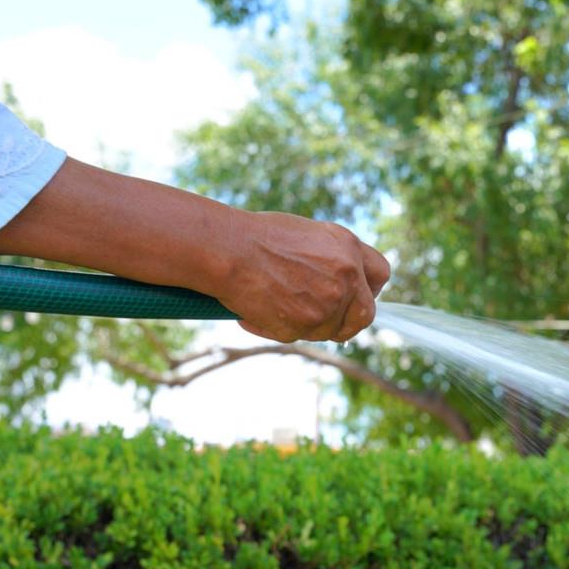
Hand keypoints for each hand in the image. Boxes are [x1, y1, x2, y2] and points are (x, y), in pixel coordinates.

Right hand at [0, 159, 390, 342]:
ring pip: (353, 322)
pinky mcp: (321, 300)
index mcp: (328, 235)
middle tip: (300, 311)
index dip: (362, 289)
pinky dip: (303, 332)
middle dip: (346, 311)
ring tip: (267, 308)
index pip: (379, 268)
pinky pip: (330, 333)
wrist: (189, 244)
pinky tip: (264, 313)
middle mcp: (342, 252)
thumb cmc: (206, 245)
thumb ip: (289, 267)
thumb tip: (282, 281)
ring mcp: (336, 278)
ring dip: (318, 327)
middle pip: (373, 298)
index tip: (343, 300)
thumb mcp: (253, 247)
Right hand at [217, 212, 389, 342]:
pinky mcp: (305, 326)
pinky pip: (299, 337)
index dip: (369, 288)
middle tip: (327, 316)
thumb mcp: (310, 235)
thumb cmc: (259, 237)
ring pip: (330, 330)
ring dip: (310, 324)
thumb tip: (348, 283)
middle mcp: (347, 277)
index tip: (356, 294)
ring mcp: (328, 305)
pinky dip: (278, 328)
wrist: (229, 249)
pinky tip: (258, 310)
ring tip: (279, 303)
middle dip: (350, 320)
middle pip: (365, 315)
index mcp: (348, 249)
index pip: (381, 275)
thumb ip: (335, 259)